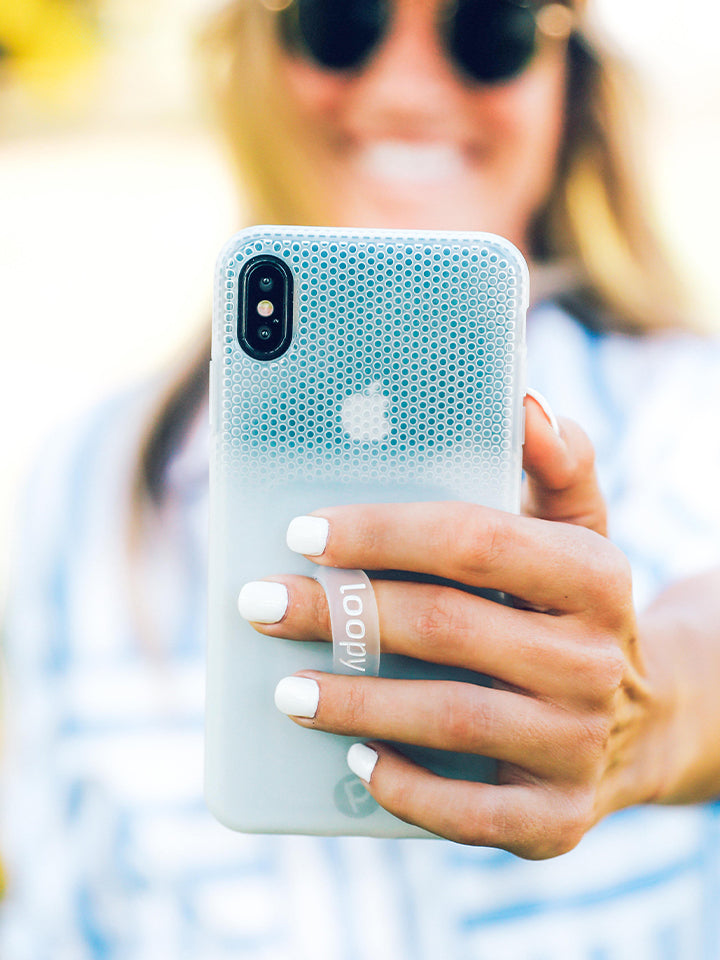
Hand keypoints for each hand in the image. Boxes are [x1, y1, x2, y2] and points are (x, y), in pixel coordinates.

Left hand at [239, 396, 667, 855]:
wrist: (648, 720)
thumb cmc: (574, 608)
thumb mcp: (579, 531)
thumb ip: (556, 464)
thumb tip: (525, 402)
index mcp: (594, 576)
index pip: (475, 540)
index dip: (384, 533)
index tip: (304, 532)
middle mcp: (595, 662)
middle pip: (445, 626)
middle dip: (338, 614)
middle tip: (262, 604)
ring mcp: (579, 746)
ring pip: (447, 718)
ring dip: (353, 703)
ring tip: (283, 688)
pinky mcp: (558, 818)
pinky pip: (470, 814)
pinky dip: (404, 789)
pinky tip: (353, 762)